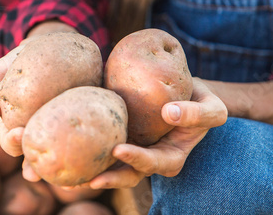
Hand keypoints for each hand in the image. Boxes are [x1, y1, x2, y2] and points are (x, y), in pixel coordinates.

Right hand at [0, 21, 76, 171]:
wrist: (53, 46)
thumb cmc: (17, 64)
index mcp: (16, 129)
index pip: (13, 144)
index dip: (14, 143)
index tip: (18, 132)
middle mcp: (40, 134)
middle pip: (38, 157)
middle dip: (37, 167)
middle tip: (41, 164)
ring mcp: (63, 131)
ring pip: (64, 159)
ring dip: (65, 175)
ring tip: (71, 184)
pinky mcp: (85, 123)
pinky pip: (88, 145)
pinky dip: (90, 160)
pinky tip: (96, 167)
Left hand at [81, 77, 227, 189]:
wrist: (184, 92)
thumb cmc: (201, 101)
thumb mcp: (212, 108)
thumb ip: (197, 114)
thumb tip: (168, 113)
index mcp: (169, 158)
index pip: (152, 163)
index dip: (137, 160)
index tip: (120, 151)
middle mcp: (147, 158)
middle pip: (126, 174)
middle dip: (108, 178)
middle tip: (88, 179)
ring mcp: (131, 148)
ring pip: (109, 164)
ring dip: (89, 169)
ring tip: (67, 176)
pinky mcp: (118, 133)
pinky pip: (101, 141)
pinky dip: (83, 146)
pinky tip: (60, 142)